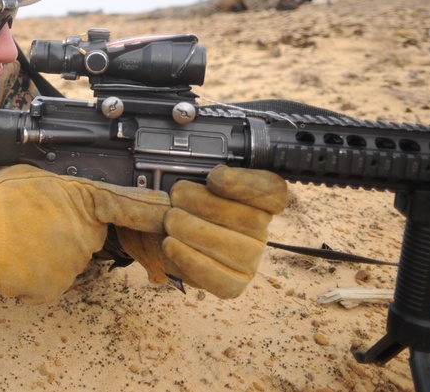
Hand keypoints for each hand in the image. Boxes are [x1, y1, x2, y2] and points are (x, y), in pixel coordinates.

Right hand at [0, 165, 169, 303]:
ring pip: (69, 256)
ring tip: (19, 237)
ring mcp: (73, 263)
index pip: (127, 205)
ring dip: (50, 250)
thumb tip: (75, 189)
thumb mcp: (37, 176)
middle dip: (68, 228)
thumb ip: (67, 185)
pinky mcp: (57, 286)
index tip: (169, 213)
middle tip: (35, 220)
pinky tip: (18, 258)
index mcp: (83, 201)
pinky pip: (53, 277)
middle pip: (88, 232)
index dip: (150, 211)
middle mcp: (85, 234)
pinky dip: (38, 272)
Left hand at [126, 165, 287, 298]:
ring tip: (169, 219)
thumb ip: (192, 160)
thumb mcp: (182, 173)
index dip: (247, 185)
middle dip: (207, 205)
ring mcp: (248, 258)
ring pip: (238, 250)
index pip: (273, 191)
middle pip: (251, 220)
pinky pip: (221, 279)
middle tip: (176, 195)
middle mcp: (259, 227)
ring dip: (196, 232)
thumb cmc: (177, 199)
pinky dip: (192, 261)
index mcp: (255, 196)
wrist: (156, 229)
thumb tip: (190, 148)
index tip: (215, 177)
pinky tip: (171, 245)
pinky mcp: (231, 282)